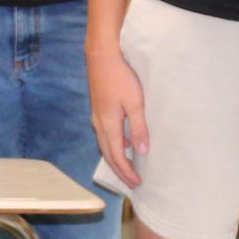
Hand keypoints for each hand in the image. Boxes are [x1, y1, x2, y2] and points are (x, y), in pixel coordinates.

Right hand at [87, 40, 147, 185]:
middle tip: (132, 182)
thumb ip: (138, 128)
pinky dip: (113, 146)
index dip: (127, 171)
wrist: (102, 56)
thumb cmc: (121, 78)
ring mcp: (96, 116)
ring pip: (104, 145)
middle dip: (120, 170)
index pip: (117, 156)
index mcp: (108, 125)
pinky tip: (123, 142)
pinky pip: (104, 135)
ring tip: (127, 167)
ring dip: (115, 159)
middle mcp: (99, 124)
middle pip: (108, 154)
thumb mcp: (135, 103)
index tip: (137, 183)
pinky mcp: (98, 109)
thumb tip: (141, 152)